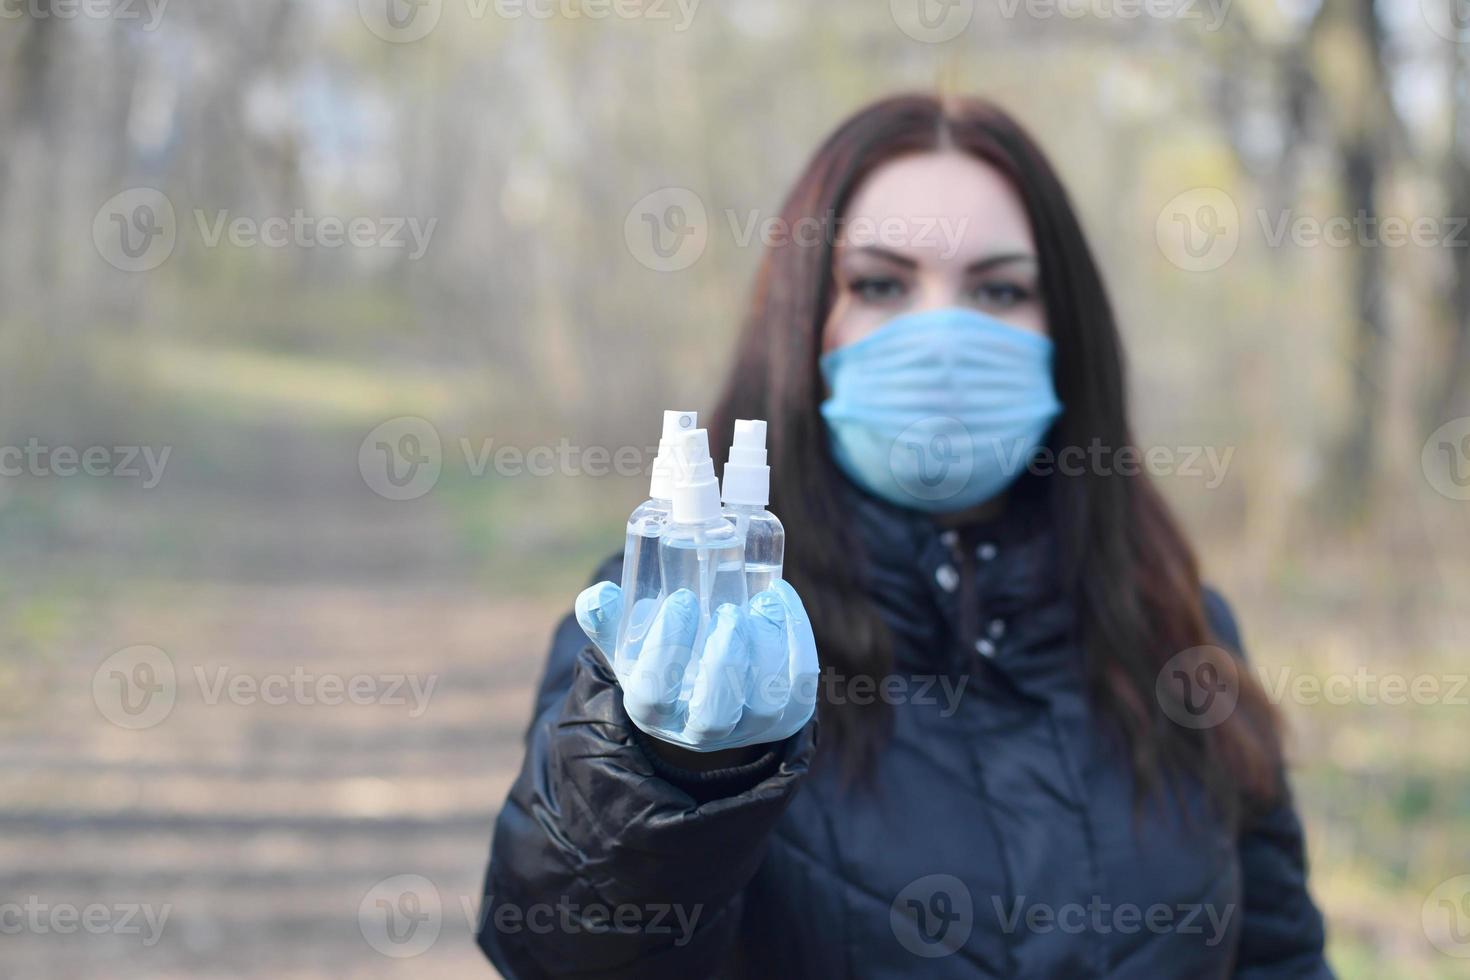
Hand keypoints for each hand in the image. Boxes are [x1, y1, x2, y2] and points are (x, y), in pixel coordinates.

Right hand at [575, 580, 818, 751]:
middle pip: (713, 716)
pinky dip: (798, 643)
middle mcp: (699, 730)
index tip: (682, 600)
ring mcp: (747, 728)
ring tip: (762, 603)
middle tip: (729, 612)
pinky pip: (800, 689)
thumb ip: (608, 618)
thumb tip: (597, 597)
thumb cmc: (661, 656)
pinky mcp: (787, 719)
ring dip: (768, 649)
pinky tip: (781, 602)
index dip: (668, 649)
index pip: (654, 695)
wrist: (706, 691)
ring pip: (765, 704)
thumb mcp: (628, 641)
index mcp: (653, 709)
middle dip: (724, 663)